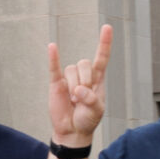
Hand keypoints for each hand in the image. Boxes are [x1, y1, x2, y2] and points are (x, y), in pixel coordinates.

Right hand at [45, 26, 115, 149]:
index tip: (107, 27)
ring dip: (73, 86)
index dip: (104, 43)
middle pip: (84, 63)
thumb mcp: (96, 111)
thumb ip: (91, 100)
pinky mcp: (56, 84)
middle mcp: (83, 75)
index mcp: (97, 79)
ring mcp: (69, 79)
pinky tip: (52, 46)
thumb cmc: (87, 120)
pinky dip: (53, 57)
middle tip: (82, 99)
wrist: (72, 131)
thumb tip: (77, 89)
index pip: (102, 57)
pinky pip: (54, 68)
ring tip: (73, 101)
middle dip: (85, 81)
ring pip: (71, 69)